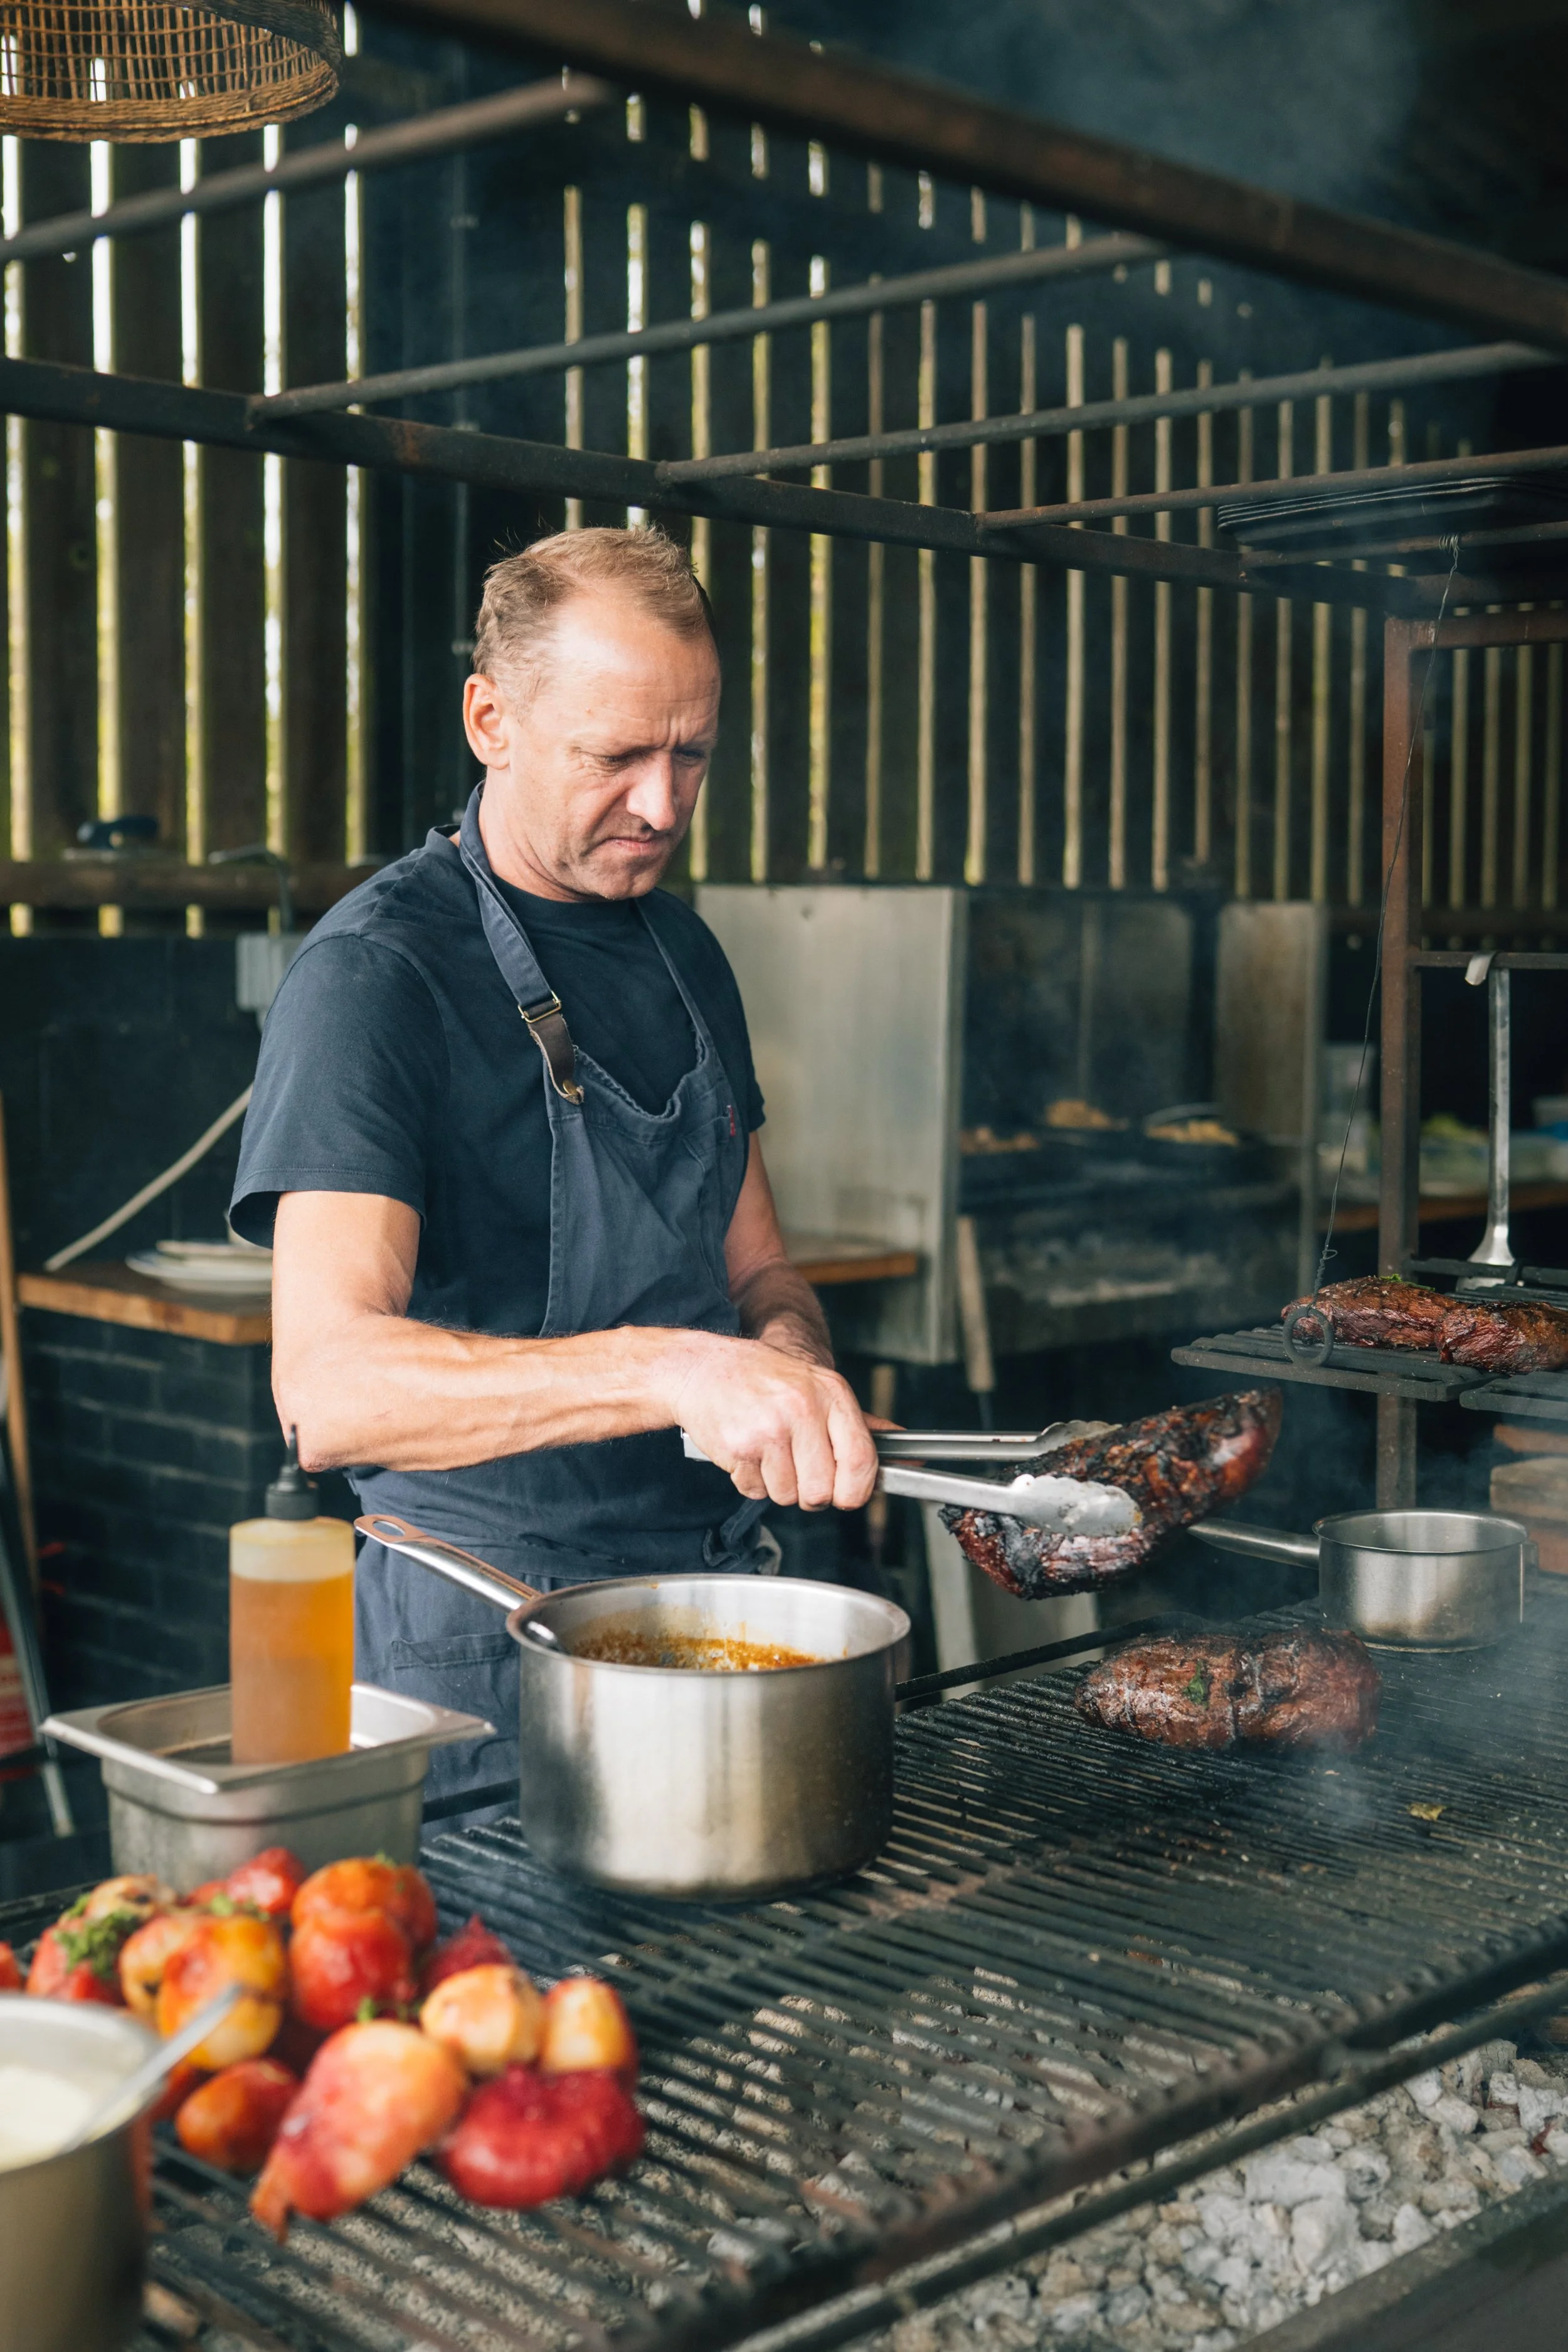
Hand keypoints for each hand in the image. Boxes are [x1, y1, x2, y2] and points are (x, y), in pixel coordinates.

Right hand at [669, 1335, 878, 1510]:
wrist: (704, 1368)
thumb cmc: (765, 1379)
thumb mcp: (820, 1388)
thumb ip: (862, 1426)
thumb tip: (910, 1455)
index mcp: (831, 1393)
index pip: (861, 1460)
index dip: (856, 1490)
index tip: (847, 1494)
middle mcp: (803, 1409)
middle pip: (822, 1491)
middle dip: (810, 1491)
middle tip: (797, 1468)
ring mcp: (769, 1429)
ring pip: (787, 1496)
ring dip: (777, 1484)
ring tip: (768, 1451)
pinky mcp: (739, 1447)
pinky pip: (754, 1491)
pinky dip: (750, 1480)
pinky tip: (747, 1451)